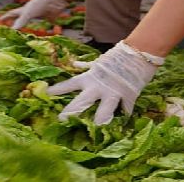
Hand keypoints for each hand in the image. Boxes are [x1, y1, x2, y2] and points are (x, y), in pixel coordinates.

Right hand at [0, 0, 67, 28]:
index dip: (6, 17)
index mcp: (23, 10)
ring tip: (27, 31)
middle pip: (21, 18)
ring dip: (30, 26)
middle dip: (16, 22)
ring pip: (33, 21)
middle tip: (11, 28)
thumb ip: (21, 22)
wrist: (54, 1)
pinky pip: (46, 24)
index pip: (12, 14)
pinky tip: (45, 32)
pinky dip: (46, 29)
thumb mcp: (27, 13)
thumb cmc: (38, 5)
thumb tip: (12, 31)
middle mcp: (30, 12)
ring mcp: (39, 15)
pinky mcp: (48, 18)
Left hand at [46, 41, 162, 123]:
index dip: (57, 89)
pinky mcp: (129, 97)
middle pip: (81, 102)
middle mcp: (98, 87)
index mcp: (89, 78)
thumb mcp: (98, 62)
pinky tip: (123, 123)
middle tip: (61, 120)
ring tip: (94, 130)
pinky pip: (126, 110)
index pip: (69, 84)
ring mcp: (113, 93)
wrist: (137, 53)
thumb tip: (75, 64)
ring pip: (104, 111)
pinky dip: (125, 115)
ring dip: (99, 121)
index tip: (46, 94)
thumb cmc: (116, 57)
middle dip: (70, 112)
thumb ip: (86, 66)